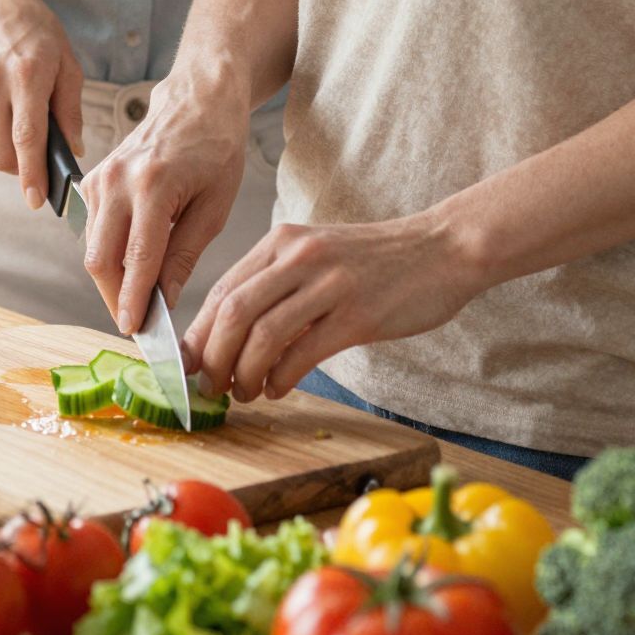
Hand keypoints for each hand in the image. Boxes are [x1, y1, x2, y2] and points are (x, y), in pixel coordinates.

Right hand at [0, 0, 84, 208]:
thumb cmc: (34, 31)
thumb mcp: (66, 61)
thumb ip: (70, 108)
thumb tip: (72, 150)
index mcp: (26, 74)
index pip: (27, 137)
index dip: (33, 174)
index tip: (38, 199)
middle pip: (1, 153)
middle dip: (21, 169)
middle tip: (37, 162)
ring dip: (4, 146)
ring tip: (16, 116)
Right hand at [81, 71, 251, 332]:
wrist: (197, 100)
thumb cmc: (217, 147)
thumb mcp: (215, 206)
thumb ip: (185, 254)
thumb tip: (164, 299)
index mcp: (154, 185)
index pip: (138, 259)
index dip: (136, 302)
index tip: (137, 333)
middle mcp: (119, 180)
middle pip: (102, 259)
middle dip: (117, 299)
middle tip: (139, 326)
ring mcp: (100, 177)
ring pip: (93, 248)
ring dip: (112, 280)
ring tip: (140, 300)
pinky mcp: (93, 178)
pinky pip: (93, 230)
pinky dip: (110, 254)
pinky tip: (133, 265)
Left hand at [183, 211, 489, 403]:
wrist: (443, 249)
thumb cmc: (378, 261)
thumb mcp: (318, 257)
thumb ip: (276, 285)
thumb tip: (230, 336)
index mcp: (283, 242)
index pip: (221, 291)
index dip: (199, 335)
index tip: (190, 366)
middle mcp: (299, 257)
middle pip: (232, 313)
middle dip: (213, 359)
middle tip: (212, 387)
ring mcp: (328, 284)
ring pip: (262, 335)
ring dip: (244, 375)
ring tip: (245, 393)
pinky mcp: (357, 314)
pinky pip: (302, 353)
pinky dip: (280, 378)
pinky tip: (277, 388)